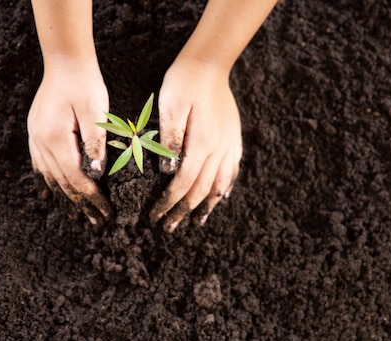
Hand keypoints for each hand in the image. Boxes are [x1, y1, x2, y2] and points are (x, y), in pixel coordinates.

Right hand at [27, 59, 111, 222]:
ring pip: (51, 177)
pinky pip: (41, 165)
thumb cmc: (85, 85)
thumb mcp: (95, 112)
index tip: (108, 213)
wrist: (65, 62)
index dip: (92, 198)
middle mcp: (41, 142)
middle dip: (82, 204)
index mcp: (56, 138)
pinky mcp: (37, 134)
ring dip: (67, 197)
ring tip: (82, 215)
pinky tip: (52, 194)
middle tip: (99, 223)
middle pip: (63, 182)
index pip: (76, 178)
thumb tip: (95, 176)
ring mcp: (36, 138)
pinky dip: (50, 182)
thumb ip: (95, 144)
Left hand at [149, 56, 241, 231]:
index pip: (184, 183)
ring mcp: (229, 145)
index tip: (155, 217)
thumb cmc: (183, 83)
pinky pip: (233, 170)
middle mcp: (219, 148)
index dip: (169, 203)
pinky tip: (221, 197)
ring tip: (196, 221)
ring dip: (208, 206)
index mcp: (201, 142)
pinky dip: (226, 188)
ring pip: (221, 185)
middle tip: (169, 227)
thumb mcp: (169, 106)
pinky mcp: (234, 139)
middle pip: (202, 190)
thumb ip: (170, 140)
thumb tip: (169, 173)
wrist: (210, 64)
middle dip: (184, 211)